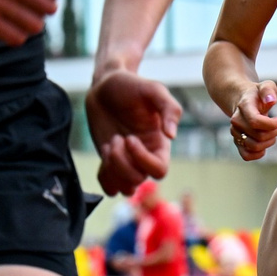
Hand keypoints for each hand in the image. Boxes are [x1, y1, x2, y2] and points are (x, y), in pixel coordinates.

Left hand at [86, 69, 181, 195]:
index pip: (160, 170)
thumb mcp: (154, 89)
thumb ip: (170, 108)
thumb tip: (171, 135)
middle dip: (122, 162)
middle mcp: (145, 156)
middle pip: (139, 180)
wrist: (105, 86)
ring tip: (110, 144)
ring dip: (113, 169)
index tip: (129, 137)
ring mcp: (127, 162)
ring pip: (126, 188)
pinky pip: (110, 188)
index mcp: (159, 144)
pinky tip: (104, 152)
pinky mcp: (110, 163)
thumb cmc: (131, 86)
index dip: (142, 159)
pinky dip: (104, 177)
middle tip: (116, 138)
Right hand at [228, 80, 276, 160]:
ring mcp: (235, 133)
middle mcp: (236, 121)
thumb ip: (269, 90)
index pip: (256, 122)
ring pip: (254, 147)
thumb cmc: (257, 94)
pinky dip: (258, 154)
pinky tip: (265, 144)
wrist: (242, 100)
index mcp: (243, 106)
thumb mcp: (266, 86)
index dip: (273, 124)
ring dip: (268, 143)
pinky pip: (246, 155)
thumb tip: (271, 100)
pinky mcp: (237, 142)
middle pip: (258, 136)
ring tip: (272, 134)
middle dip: (274, 133)